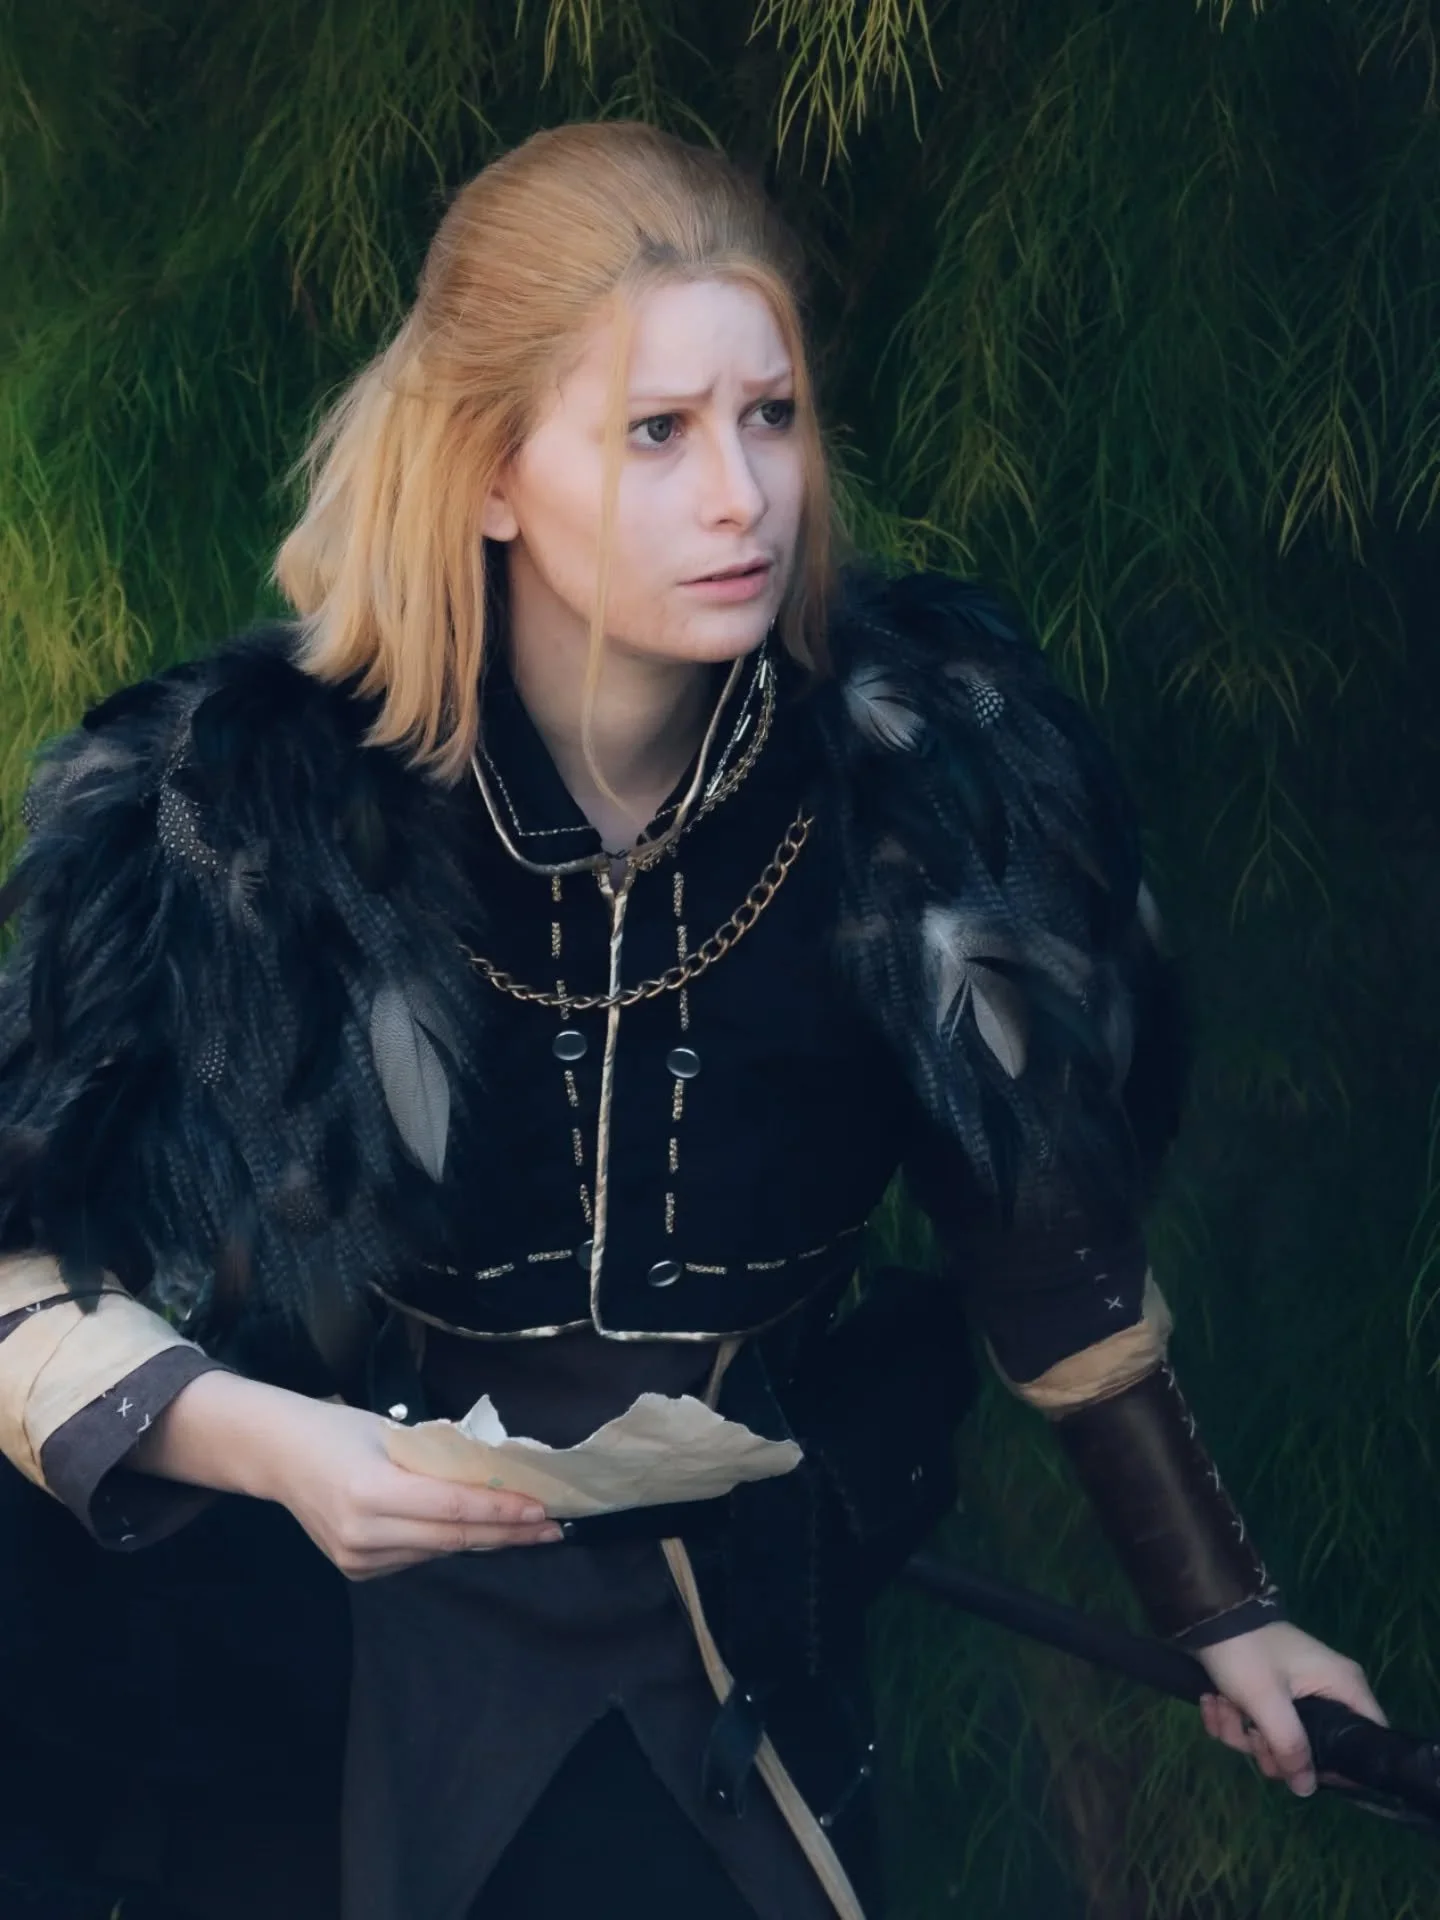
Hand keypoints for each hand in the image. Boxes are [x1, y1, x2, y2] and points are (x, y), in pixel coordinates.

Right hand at [131, 1369, 561, 1579]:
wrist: (279, 1456)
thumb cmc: (340, 1429)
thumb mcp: (394, 1432)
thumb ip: (440, 1458)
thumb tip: (499, 1472)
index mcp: (372, 1491)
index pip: (453, 1507)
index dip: (501, 1510)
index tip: (542, 1509)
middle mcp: (364, 1532)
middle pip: (453, 1537)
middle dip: (508, 1533)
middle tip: (552, 1528)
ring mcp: (358, 1559)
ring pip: (439, 1550)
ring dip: (483, 1539)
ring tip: (525, 1529)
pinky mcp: (357, 1571)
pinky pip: (418, 1557)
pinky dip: (448, 1542)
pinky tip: (473, 1530)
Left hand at [1197, 1621, 1386, 1795]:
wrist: (1203, 1614)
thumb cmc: (1245, 1652)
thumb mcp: (1267, 1701)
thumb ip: (1290, 1747)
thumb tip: (1307, 1788)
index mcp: (1342, 1685)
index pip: (1367, 1737)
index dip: (1340, 1764)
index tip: (1304, 1770)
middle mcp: (1326, 1689)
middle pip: (1312, 1746)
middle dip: (1268, 1746)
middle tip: (1250, 1734)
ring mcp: (1296, 1691)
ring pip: (1276, 1737)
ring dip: (1241, 1730)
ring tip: (1220, 1705)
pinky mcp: (1269, 1691)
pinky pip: (1256, 1722)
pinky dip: (1231, 1717)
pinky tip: (1212, 1700)